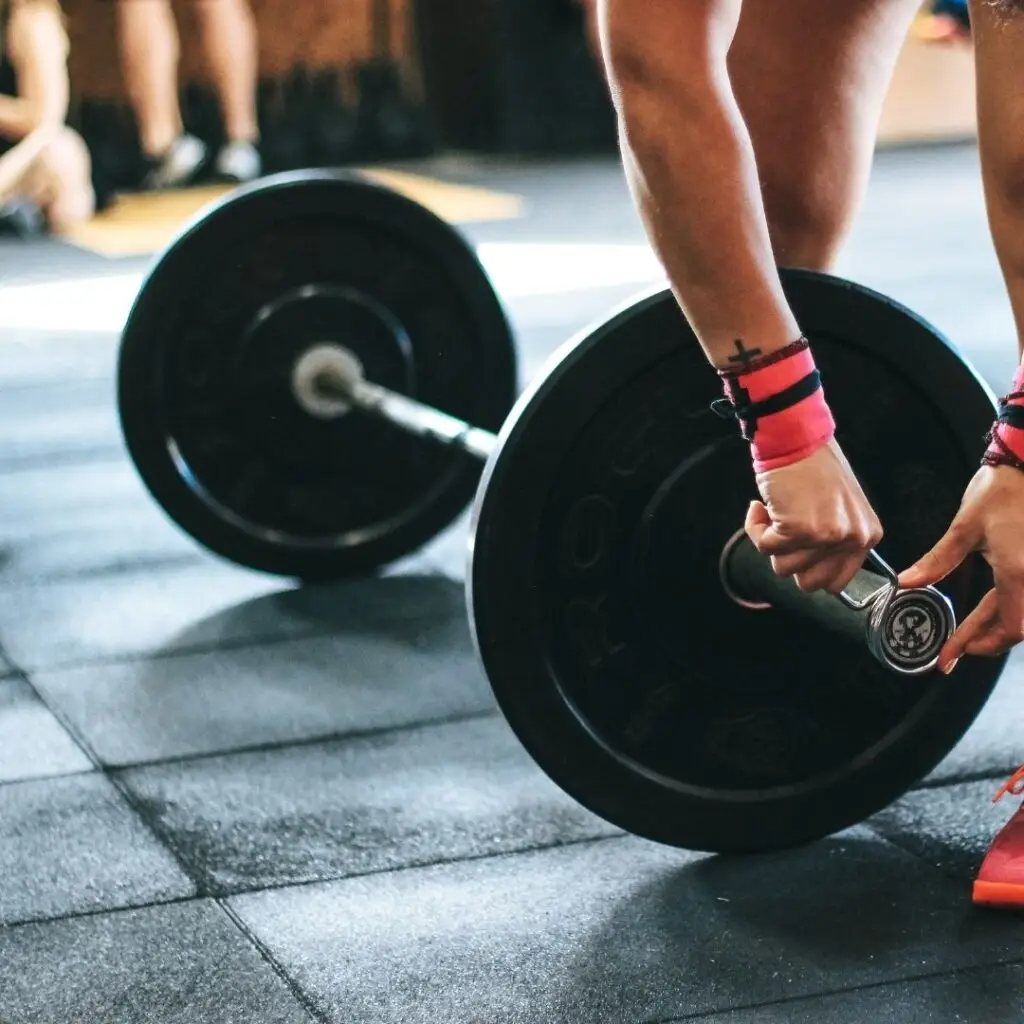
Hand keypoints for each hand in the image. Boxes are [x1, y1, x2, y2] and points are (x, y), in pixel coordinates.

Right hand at [745, 439, 882, 592]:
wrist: (796, 437)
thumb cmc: (813, 467)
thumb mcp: (840, 509)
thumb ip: (835, 541)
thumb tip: (811, 572)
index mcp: (867, 535)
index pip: (836, 583)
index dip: (809, 569)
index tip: (799, 549)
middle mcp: (851, 538)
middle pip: (809, 584)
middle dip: (789, 560)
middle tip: (785, 531)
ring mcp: (826, 536)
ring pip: (783, 567)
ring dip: (771, 541)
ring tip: (775, 512)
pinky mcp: (798, 529)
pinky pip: (764, 547)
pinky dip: (755, 528)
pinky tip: (761, 507)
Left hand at [898, 464, 1023, 672]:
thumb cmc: (1004, 489)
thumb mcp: (966, 527)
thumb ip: (938, 560)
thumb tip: (908, 583)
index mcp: (1020, 574)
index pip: (1006, 627)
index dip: (977, 644)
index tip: (950, 655)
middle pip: (1017, 626)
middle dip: (985, 640)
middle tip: (956, 649)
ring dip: (999, 626)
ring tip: (971, 633)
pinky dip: (1009, 607)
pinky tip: (994, 609)